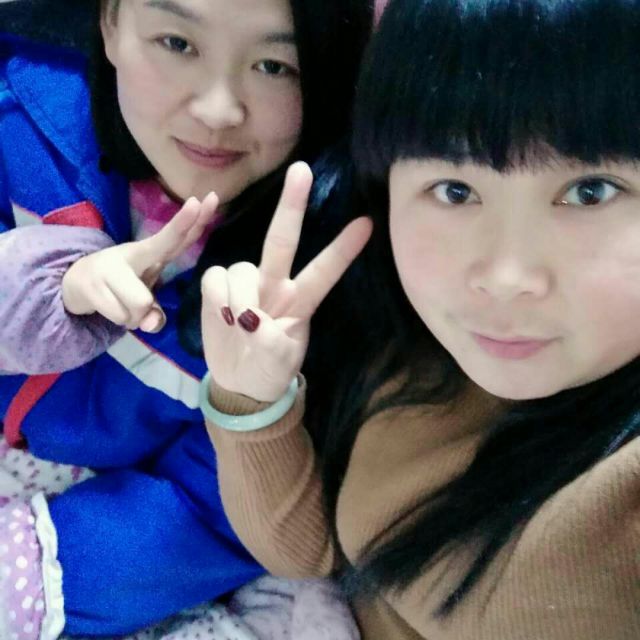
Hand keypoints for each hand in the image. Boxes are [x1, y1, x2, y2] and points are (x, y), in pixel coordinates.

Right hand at [62, 192, 218, 331]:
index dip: (188, 220)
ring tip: (125, 305)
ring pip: (142, 304)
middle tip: (166, 264)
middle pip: (157, 255)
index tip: (201, 200)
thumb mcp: (145, 293)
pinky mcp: (92, 286)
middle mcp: (131, 255)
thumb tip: (149, 323)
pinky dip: (122, 321)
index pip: (173, 237)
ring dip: (136, 316)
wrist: (74, 283)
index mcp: (148, 253)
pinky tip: (112, 308)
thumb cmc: (120, 287)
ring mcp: (109, 269)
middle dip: (179, 249)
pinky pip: (122, 317)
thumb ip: (156, 311)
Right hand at [201, 162, 371, 401]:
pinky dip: (215, 297)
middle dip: (292, 205)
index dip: (343, 249)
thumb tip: (250, 321)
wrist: (238, 383)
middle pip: (283, 240)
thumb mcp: (279, 366)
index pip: (324, 272)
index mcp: (302, 301)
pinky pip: (214, 278)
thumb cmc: (268, 370)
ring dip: (238, 295)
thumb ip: (271, 345)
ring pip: (240, 268)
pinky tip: (221, 315)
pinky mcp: (217, 288)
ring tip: (238, 324)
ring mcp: (246, 284)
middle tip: (302, 170)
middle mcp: (276, 284)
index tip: (367, 223)